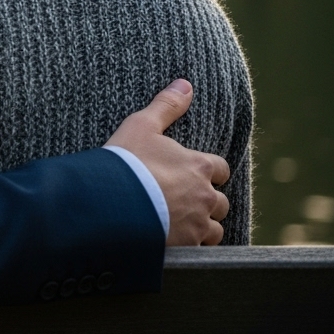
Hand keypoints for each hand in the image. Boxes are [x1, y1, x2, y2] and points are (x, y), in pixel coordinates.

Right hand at [106, 79, 229, 245]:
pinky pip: (199, 249)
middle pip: (221, 202)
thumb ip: (166, 105)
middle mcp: (205, 196)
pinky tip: (175, 240)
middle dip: (209, 201)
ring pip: (215, 229)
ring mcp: (197, 224)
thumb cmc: (127, 161)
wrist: (112, 202)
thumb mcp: (142, 125)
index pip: (221, 169)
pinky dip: (191, 245)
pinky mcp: (186, 246)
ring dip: (204, 226)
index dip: (210, 171)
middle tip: (186, 199)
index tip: (195, 172)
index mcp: (199, 166)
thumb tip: (185, 83)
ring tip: (183, 223)